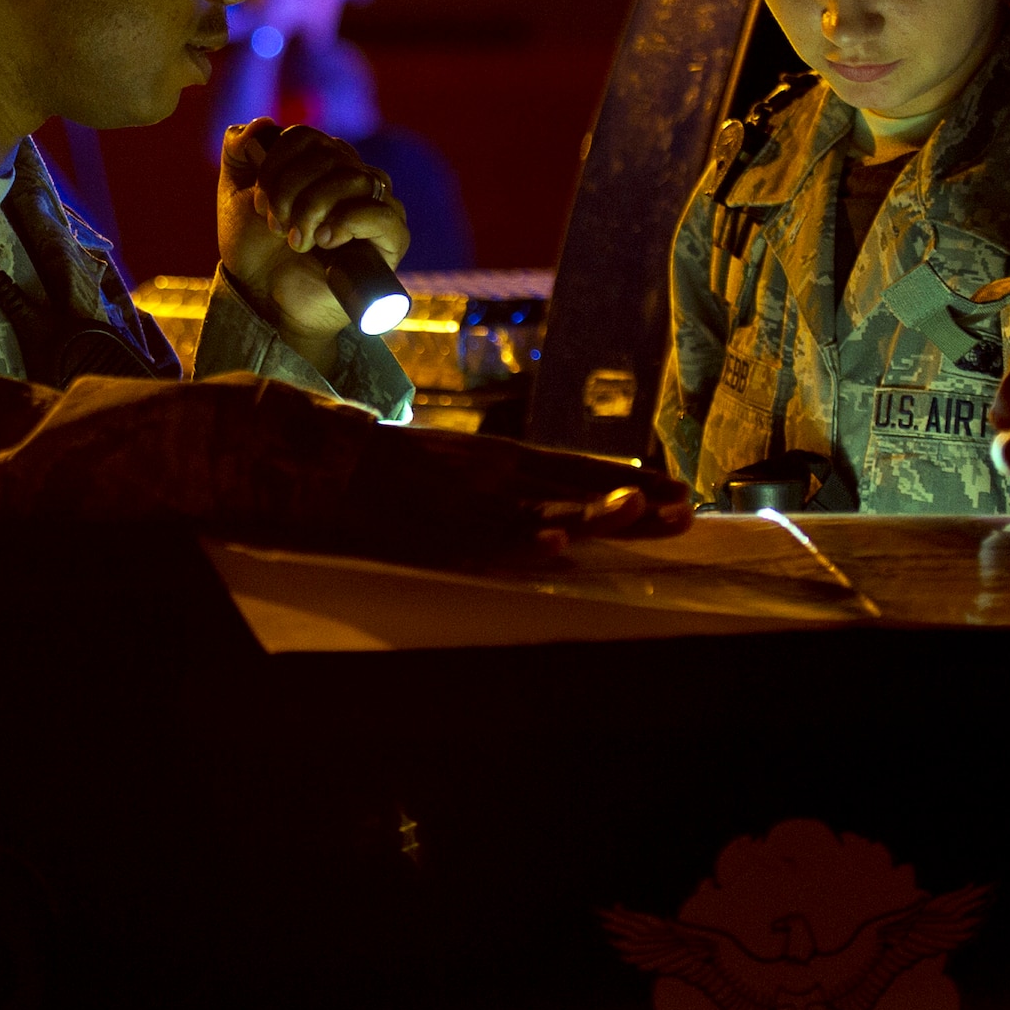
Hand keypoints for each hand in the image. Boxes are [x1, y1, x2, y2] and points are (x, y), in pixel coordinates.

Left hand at [217, 119, 408, 355]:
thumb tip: (261, 124)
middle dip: (290, 190)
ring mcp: (376, 205)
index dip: (275, 165)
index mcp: (320, 162)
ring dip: (314, 207)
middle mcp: (353, 176)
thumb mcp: (235, 194)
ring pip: (354, 178)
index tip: (258, 204)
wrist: (266, 300)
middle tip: (274, 227)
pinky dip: (350, 221)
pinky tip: (325, 239)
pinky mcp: (391, 239)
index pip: (305, 137)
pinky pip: (384, 213)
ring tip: (295, 241)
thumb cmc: (256, 250)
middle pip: (328, 155)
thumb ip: (238, 150)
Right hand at [341, 427, 692, 564]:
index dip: (634, 480)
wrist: (324, 465)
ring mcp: (467, 504)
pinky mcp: (437, 535)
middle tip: (684, 511)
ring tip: (635, 510)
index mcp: (502, 458)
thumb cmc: (396, 470)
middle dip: (632, 501)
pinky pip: (484, 547)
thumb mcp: (465, 464)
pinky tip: (554, 550)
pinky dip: (519, 547)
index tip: (682, 491)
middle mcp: (494, 475)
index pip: (582, 468)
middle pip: (575, 490)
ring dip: (589, 515)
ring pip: (540, 514)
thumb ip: (513, 481)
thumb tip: (563, 505)